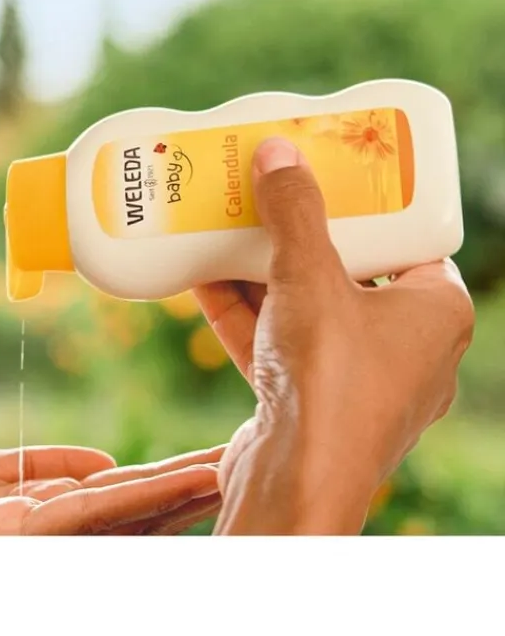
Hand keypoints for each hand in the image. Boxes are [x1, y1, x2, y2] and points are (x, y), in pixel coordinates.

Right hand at [193, 137, 474, 534]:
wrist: (294, 483)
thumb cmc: (329, 383)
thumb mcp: (311, 279)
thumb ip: (295, 212)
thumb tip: (279, 152)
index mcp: (436, 314)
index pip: (407, 241)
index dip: (367, 207)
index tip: (327, 176)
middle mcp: (404, 349)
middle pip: (348, 271)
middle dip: (299, 236)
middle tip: (268, 195)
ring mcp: (353, 380)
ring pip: (305, 309)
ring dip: (262, 272)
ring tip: (225, 226)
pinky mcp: (307, 401)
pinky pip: (275, 342)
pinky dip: (243, 312)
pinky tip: (200, 276)